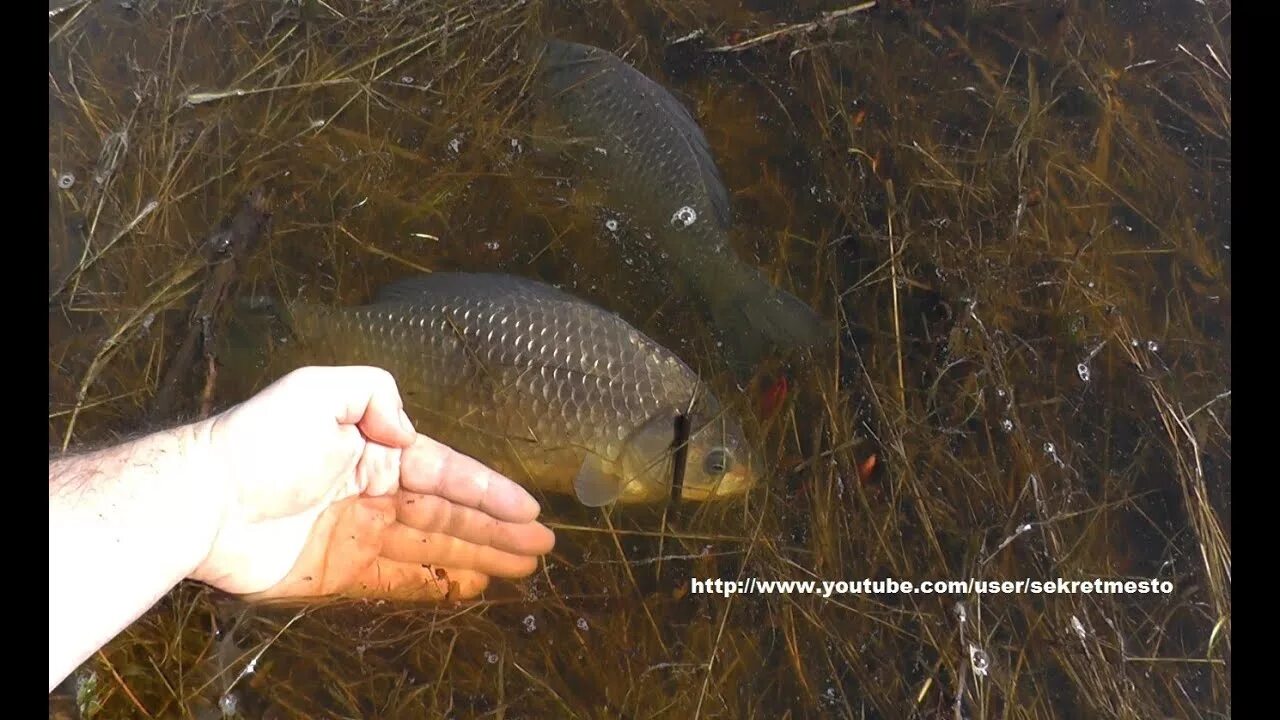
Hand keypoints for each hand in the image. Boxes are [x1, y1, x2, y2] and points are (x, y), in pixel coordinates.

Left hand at [190, 366, 553, 596]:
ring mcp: (356, 535)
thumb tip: (408, 432)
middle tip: (540, 547)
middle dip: (496, 530)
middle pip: (448, 515)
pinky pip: (397, 580)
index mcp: (373, 451)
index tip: (529, 509)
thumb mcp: (318, 390)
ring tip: (521, 568)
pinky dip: (435, 583)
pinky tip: (469, 587)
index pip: (444, 473)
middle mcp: (372, 493)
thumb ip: (373, 393)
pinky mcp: (336, 572)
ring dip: (477, 557)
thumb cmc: (259, 442)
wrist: (198, 501)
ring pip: (432, 548)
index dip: (489, 491)